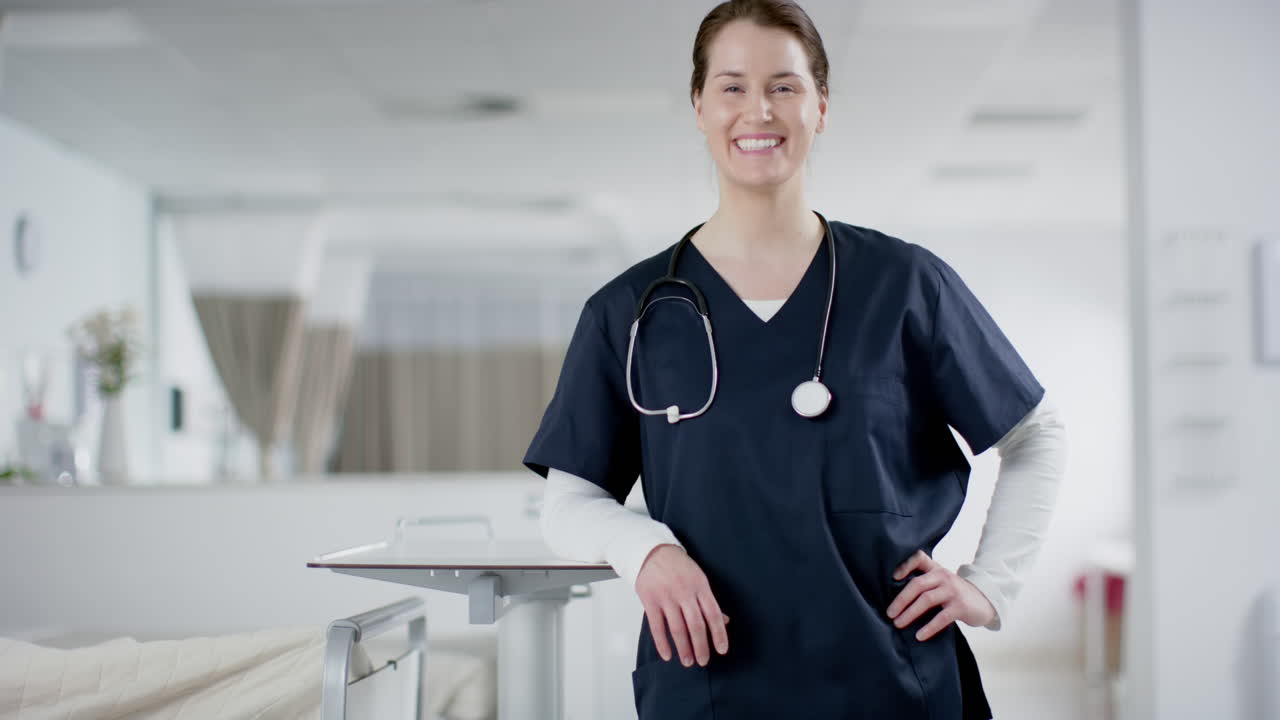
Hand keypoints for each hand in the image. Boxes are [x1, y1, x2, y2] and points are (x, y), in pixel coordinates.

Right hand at [634, 544, 730, 667]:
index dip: (719, 633)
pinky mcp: (649, 600)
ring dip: (683, 648)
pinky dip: (662, 643)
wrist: (651, 551)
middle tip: (703, 661)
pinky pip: (657, 626)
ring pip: (677, 628)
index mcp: (700, 585)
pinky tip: (667, 655)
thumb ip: (708, 601)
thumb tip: (724, 621)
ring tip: (688, 661)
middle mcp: (684, 591)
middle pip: (696, 624)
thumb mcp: (698, 578)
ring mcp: (666, 596)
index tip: (722, 649)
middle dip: (701, 646)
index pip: (713, 613)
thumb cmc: (678, 566)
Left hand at [885, 549, 995, 640]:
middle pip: (917, 584)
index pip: (919, 558)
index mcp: (936, 569)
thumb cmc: (955, 593)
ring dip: (909, 613)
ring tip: (898, 624)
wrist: (985, 601)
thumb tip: (894, 596)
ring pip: (926, 600)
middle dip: (901, 600)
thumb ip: (924, 582)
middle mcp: (943, 576)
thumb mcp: (941, 582)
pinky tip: (919, 635)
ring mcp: (952, 591)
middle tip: (889, 613)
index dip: (904, 565)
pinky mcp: (961, 606)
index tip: (892, 577)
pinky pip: (941, 618)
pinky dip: (928, 627)